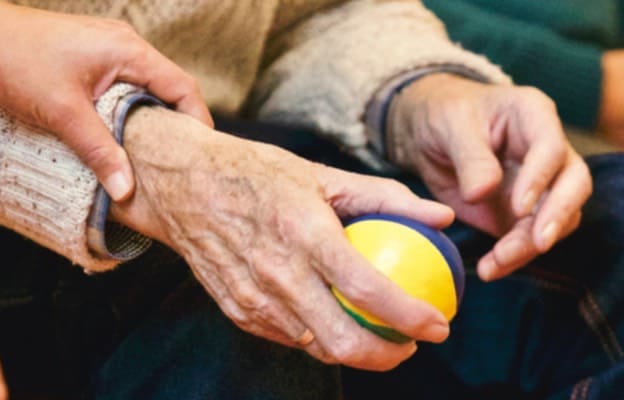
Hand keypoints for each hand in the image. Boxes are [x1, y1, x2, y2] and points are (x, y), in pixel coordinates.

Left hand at [0, 4, 211, 201]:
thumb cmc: (18, 62)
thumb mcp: (63, 113)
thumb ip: (99, 151)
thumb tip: (126, 190)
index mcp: (129, 51)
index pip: (182, 87)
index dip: (197, 123)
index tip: (198, 158)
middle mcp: (125, 45)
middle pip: (168, 89)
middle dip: (174, 127)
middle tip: (176, 166)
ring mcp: (108, 49)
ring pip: (143, 89)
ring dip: (147, 121)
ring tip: (148, 159)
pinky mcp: (90, 57)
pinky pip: (122, 86)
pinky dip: (126, 112)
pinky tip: (117, 138)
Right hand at [112, 108, 453, 370]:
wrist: (181, 184)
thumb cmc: (257, 173)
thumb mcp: (323, 174)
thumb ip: (386, 197)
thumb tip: (442, 216)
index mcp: (304, 233)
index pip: (368, 290)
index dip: (411, 317)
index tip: (439, 325)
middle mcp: (278, 273)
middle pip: (343, 341)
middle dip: (389, 356)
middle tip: (412, 344)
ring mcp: (254, 298)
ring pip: (317, 347)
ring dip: (356, 351)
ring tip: (381, 335)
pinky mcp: (238, 311)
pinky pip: (289, 337)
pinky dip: (319, 337)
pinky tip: (337, 322)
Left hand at [386, 74, 591, 280]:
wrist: (430, 134)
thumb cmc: (445, 115)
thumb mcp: (450, 125)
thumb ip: (470, 157)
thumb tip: (483, 192)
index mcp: (533, 115)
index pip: (552, 147)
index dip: (540, 178)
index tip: (518, 206)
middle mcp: (548, 150)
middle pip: (575, 183)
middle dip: (558, 215)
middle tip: (539, 243)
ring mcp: (542, 184)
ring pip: (558, 218)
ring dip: (531, 245)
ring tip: (497, 262)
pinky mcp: (526, 214)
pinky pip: (531, 239)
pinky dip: (514, 257)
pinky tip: (491, 268)